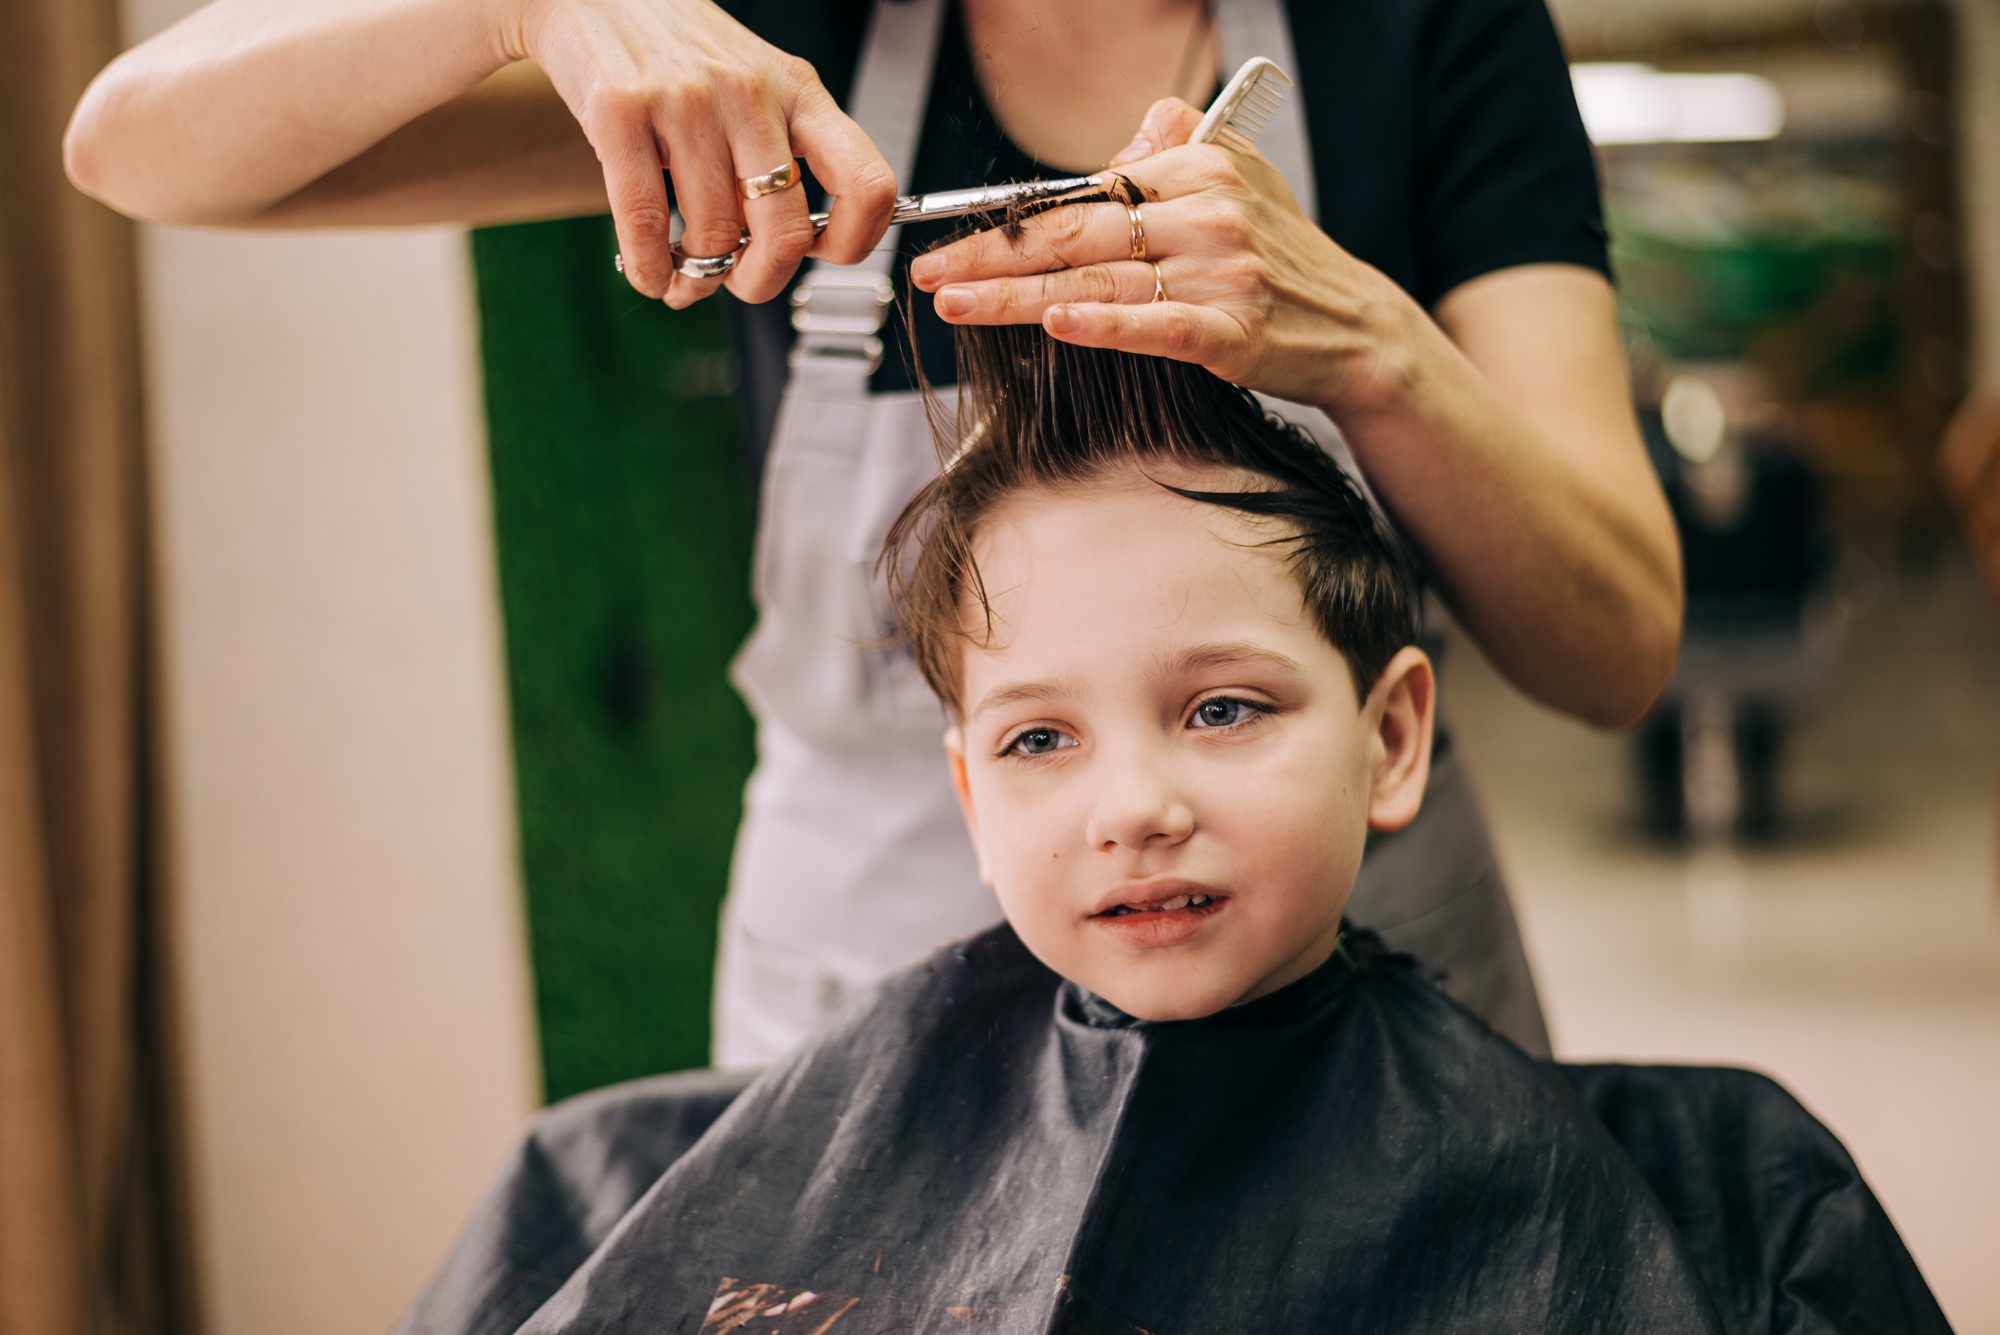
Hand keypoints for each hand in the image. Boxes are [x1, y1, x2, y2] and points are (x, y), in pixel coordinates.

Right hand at [513, 0, 896, 305]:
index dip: (854, 240)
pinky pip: (645, 220)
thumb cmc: (683, 51)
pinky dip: (649, 268)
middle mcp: (750, 94)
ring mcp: (686, 101)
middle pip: (784, 232)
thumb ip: (783, 153)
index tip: (823, 255)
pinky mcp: (621, 110)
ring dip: (697, 278)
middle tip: (739, 283)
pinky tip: (649, 273)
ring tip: (683, 276)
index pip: (867, 183)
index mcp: (799, 91)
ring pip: (713, 234)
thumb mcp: (758, 85)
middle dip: (760, 281)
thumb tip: (786, 252)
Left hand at [908, 98, 1423, 412]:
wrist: (1357, 328)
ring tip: (957, 303)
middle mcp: (1206, 214)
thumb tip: (1120, 146)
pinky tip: (1055, 325)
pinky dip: (1105, 325)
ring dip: (1019, 295)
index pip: (1084, 192)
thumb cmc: (1286, 258)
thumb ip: (1173, 150)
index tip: (951, 237)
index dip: (1011, 218)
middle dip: (993, 254)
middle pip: (1077, 233)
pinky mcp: (1234, 334)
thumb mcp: (1241, 178)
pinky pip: (1157, 325)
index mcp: (1197, 170)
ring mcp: (1221, 274)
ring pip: (1099, 281)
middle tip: (928, 273)